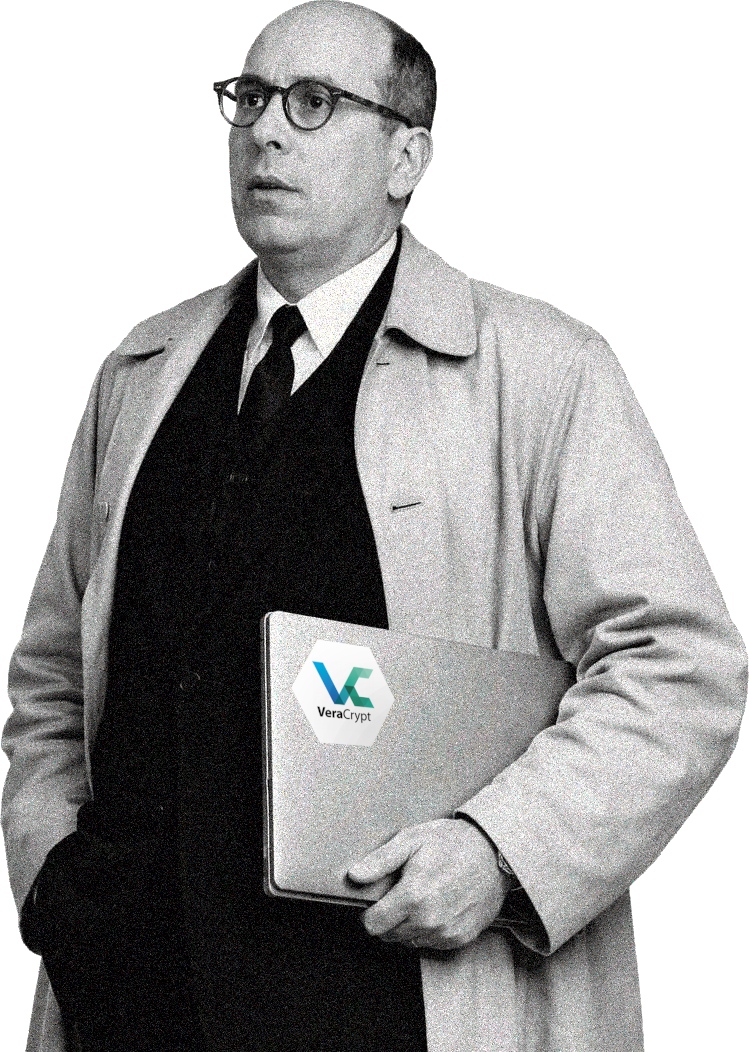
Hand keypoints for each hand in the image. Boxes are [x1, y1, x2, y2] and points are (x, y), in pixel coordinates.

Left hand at [347, 818, 509, 950]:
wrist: (494, 852)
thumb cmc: (452, 842)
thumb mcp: (412, 839)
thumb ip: (381, 861)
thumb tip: (355, 875)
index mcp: (413, 896)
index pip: (373, 925)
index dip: (369, 914)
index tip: (375, 902)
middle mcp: (429, 920)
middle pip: (389, 936)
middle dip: (388, 918)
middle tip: (400, 895)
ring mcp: (446, 932)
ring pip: (410, 941)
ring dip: (408, 926)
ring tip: (420, 898)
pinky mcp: (461, 938)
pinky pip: (432, 943)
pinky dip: (428, 930)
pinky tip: (436, 907)